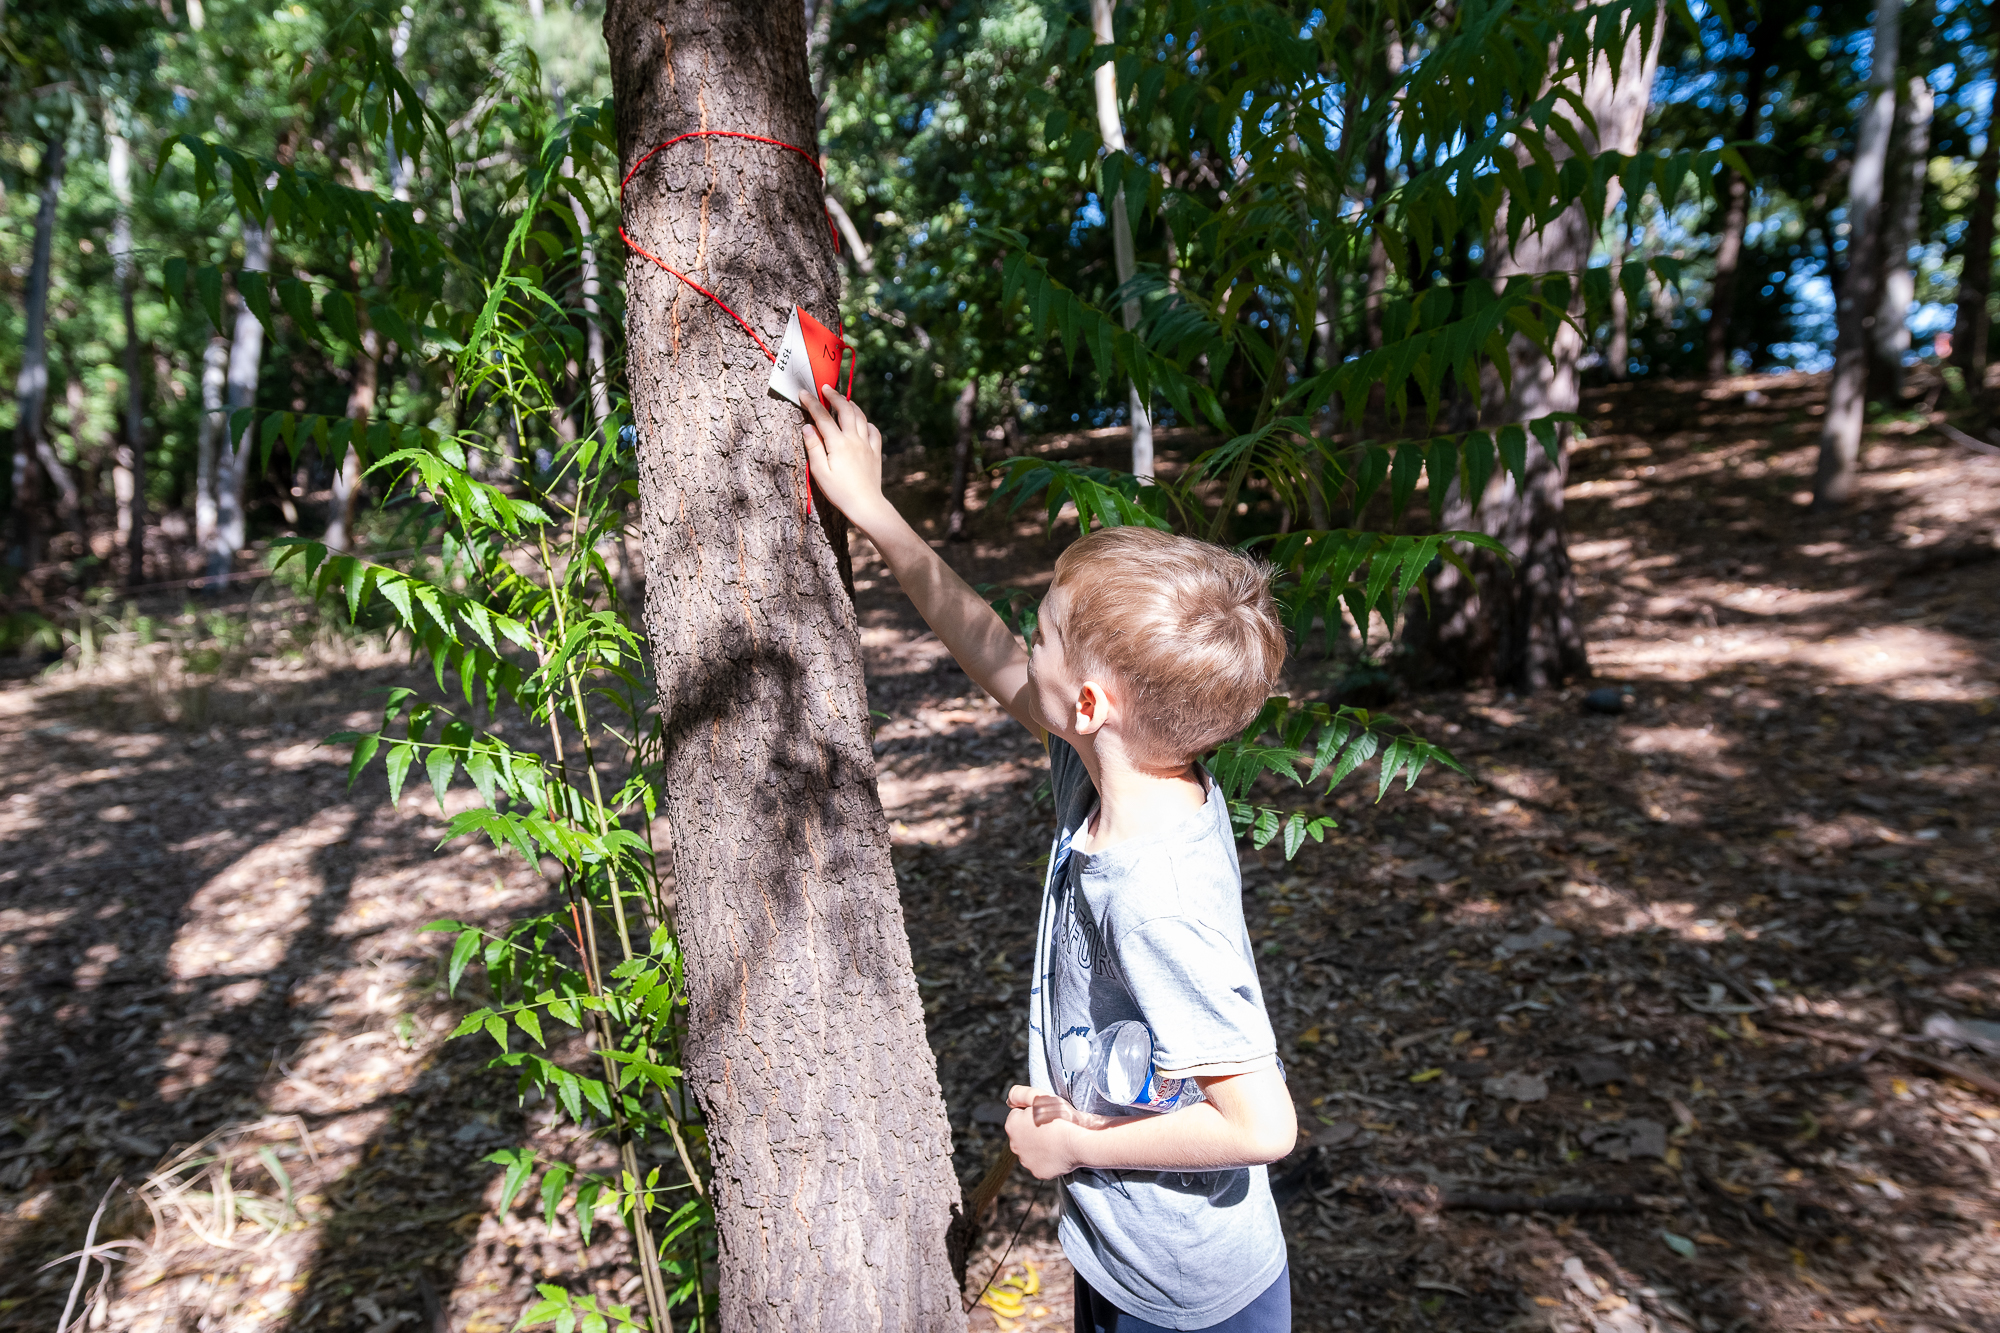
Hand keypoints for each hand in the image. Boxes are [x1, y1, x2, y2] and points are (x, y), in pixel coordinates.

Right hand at [800, 386, 888, 526]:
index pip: (822, 417)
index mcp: (838, 444)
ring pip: (861, 416)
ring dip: (851, 405)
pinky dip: (866, 422)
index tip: (803, 392)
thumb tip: (807, 427)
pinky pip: (873, 430)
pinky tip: (861, 423)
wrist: (866, 505)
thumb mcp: (820, 472)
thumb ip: (814, 447)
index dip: (812, 403)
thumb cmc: (839, 492)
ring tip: (843, 400)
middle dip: (834, 396)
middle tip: (825, 388)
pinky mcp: (875, 452)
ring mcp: (867, 444)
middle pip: (845, 409)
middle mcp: (854, 439)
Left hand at [1004, 1084, 1088, 1179]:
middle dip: (1033, 1130)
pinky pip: (1041, 1163)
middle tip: (1051, 1126)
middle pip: (1024, 1133)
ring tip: (1056, 1139)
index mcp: (1012, 1125)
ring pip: (1031, 1149)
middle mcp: (1014, 1145)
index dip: (1032, 1112)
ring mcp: (1026, 1161)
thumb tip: (1009, 1101)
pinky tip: (1058, 1152)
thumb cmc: (1059, 1117)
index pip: (1019, 1115)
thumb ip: (1018, 1094)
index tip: (1044, 1114)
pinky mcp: (1038, 1172)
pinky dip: (1048, 1158)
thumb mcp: (1038, 1096)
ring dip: (1040, 1144)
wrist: (1077, 1143)